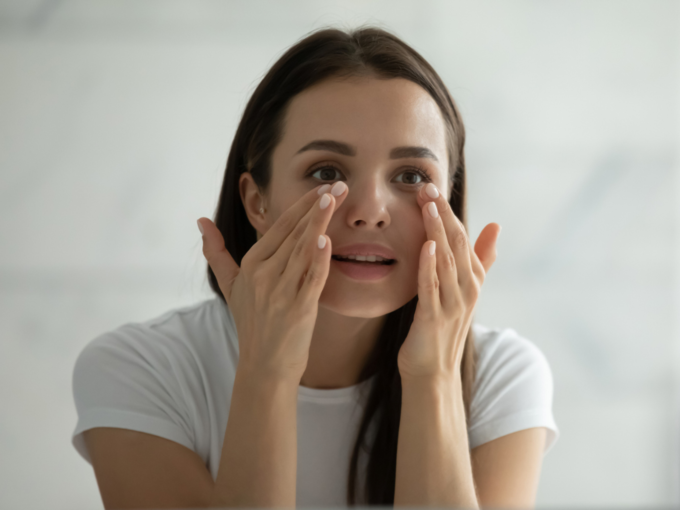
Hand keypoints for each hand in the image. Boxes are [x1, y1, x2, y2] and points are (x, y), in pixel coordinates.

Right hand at [198, 181, 347, 381]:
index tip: (323, 187)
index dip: (302, 206)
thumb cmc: (252, 323)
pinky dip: (318, 260)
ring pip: (303, 250)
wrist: (264, 366)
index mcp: (252, 264)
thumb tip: (201, 221)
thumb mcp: (230, 285)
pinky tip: (326, 241)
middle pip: (294, 233)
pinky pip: (310, 279)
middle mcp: (264, 274)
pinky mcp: (298, 309)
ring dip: (319, 223)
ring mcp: (281, 292)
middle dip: (318, 207)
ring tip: (334, 199)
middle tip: (340, 184)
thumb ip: (216, 252)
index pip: (280, 227)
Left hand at [397, 182, 500, 379]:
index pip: (462, 238)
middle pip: (456, 244)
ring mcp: (452, 304)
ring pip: (446, 261)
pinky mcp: (434, 319)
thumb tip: (495, 225)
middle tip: (426, 187)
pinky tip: (426, 246)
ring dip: (436, 232)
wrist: (432, 371)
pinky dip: (430, 265)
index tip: (432, 187)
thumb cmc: (442, 328)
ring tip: (427, 206)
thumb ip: (480, 259)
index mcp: (472, 279)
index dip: (448, 211)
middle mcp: (467, 289)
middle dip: (442, 214)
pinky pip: (432, 287)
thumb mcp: (463, 290)